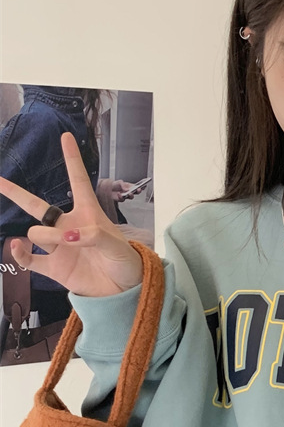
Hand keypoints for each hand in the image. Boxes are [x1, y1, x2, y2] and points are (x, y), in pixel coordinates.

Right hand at [0, 132, 143, 296]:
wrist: (124, 290)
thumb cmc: (125, 262)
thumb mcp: (116, 245)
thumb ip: (93, 236)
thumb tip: (66, 236)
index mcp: (88, 213)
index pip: (78, 181)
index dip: (72, 159)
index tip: (66, 136)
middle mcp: (68, 227)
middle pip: (36, 205)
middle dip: (15, 192)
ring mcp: (58, 247)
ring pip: (34, 233)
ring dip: (42, 235)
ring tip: (63, 242)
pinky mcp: (54, 268)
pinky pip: (29, 259)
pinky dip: (20, 254)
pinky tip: (18, 247)